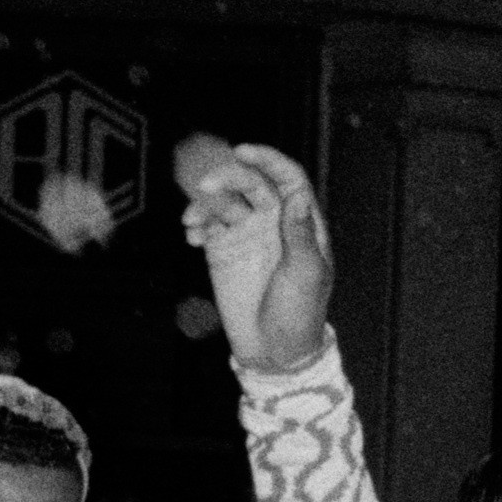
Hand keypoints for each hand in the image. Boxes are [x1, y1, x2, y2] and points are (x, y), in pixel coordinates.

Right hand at [177, 134, 339, 382]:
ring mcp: (246, 233)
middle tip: (206, 185)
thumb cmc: (300, 316)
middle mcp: (273, 221)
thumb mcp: (308, 276)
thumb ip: (300, 235)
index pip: (287, 178)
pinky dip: (195, 222)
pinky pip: (206, 223)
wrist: (274, 351)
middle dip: (227, 176)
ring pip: (223, 199)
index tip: (243, 151)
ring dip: (204, 200)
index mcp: (301, 222)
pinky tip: (193, 235)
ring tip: (193, 219)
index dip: (268, 159)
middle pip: (249, 182)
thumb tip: (297, 197)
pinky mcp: (222, 249)